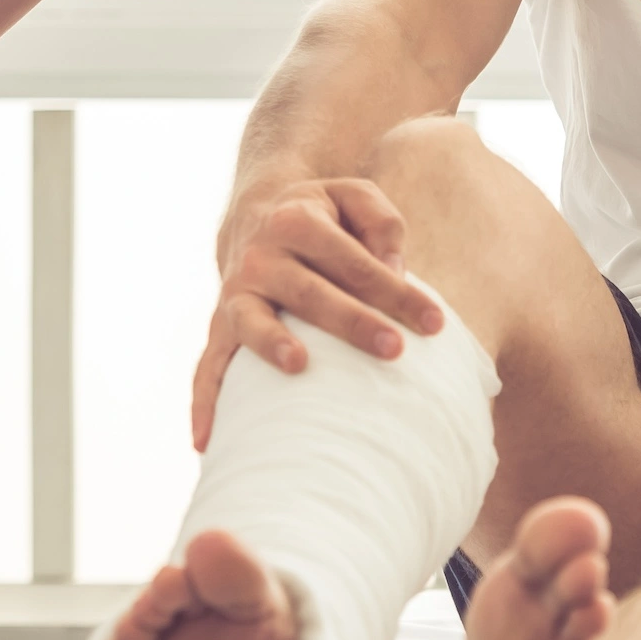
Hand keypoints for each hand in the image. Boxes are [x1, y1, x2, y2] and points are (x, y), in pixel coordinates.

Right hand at [189, 177, 446, 449]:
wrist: (255, 214)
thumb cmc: (323, 216)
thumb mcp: (355, 198)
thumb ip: (383, 224)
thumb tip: (394, 271)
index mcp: (297, 220)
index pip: (355, 261)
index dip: (397, 291)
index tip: (434, 323)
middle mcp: (260, 256)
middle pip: (309, 292)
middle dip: (351, 322)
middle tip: (393, 349)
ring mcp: (236, 293)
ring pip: (252, 322)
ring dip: (273, 344)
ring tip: (298, 365)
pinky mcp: (220, 327)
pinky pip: (208, 366)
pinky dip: (205, 402)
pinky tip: (209, 441)